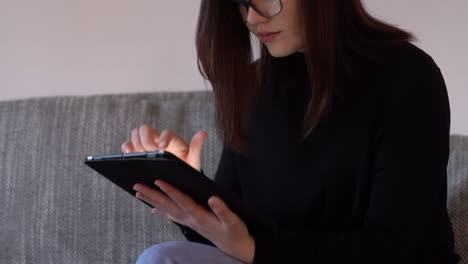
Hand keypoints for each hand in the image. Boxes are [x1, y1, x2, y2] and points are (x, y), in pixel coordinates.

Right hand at [121, 124, 206, 171]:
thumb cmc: (186, 168)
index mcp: (173, 141)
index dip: (163, 138)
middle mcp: (159, 139)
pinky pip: (128, 145)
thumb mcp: (193, 161)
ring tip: (138, 154)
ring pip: (136, 133)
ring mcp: (148, 145)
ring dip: (136, 142)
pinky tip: (128, 155)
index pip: (166, 133)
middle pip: (146, 129)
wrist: (177, 179)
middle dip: (146, 139)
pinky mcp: (138, 152)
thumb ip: (196, 148)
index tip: (161, 147)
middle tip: (148, 151)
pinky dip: (126, 148)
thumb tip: (203, 133)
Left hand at [133, 180, 254, 263]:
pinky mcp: (191, 224)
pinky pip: (173, 217)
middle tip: (137, 186)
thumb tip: (213, 198)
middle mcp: (191, 219)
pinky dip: (162, 212)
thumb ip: (223, 210)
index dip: (170, 191)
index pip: (182, 201)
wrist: (235, 246)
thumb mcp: (233, 220)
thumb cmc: (235, 232)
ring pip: (167, 210)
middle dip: (152, 195)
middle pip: (168, 205)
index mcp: (200, 216)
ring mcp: (189, 222)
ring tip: (139, 194)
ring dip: (152, 201)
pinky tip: (154, 209)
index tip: (158, 181)